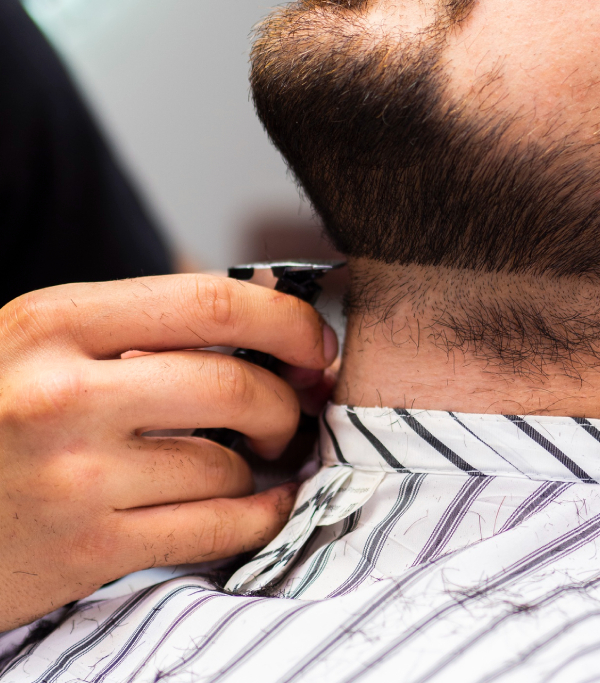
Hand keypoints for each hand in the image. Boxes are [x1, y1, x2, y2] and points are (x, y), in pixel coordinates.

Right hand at [0, 274, 337, 630]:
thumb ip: (152, 321)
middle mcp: (61, 396)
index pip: (209, 303)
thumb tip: (273, 305)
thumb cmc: (0, 409)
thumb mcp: (52, 340)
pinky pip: (214, 528)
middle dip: (285, 402)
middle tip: (291, 410)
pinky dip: (259, 515)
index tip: (314, 343)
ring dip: (262, 461)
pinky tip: (263, 502)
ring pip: (227, 464)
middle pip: (233, 388)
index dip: (285, 321)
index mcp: (56, 323)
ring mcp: (74, 477)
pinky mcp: (87, 548)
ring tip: (254, 455)